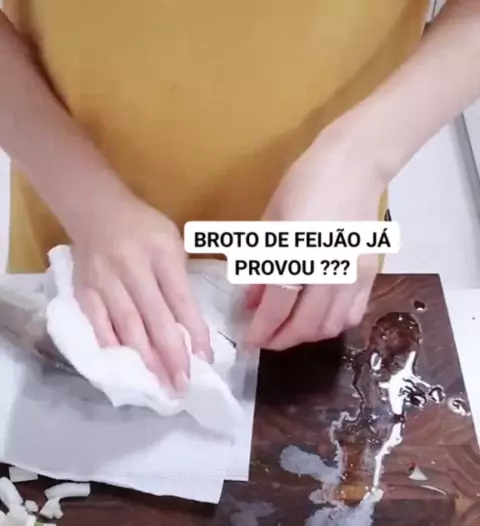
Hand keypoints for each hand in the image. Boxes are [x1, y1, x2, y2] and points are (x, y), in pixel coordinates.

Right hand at [71, 195, 210, 391]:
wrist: (96, 211)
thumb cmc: (144, 228)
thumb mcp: (172, 242)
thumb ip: (179, 281)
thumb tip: (188, 328)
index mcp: (161, 251)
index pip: (181, 299)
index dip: (194, 331)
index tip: (205, 359)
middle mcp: (132, 266)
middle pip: (154, 317)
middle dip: (171, 355)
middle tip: (183, 386)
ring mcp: (104, 279)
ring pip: (126, 325)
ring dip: (145, 358)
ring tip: (160, 384)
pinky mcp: (83, 289)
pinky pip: (98, 322)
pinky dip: (112, 346)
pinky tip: (124, 367)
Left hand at [243, 115, 387, 349]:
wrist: (354, 165)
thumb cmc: (304, 185)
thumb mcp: (271, 222)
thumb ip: (261, 265)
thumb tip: (253, 300)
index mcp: (297, 254)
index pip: (277, 307)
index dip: (261, 328)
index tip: (249, 339)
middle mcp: (328, 271)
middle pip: (306, 324)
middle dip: (281, 338)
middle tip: (265, 338)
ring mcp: (354, 274)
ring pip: (331, 325)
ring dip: (306, 334)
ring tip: (289, 329)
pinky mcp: (371, 273)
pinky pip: (353, 313)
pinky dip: (333, 324)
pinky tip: (318, 317)